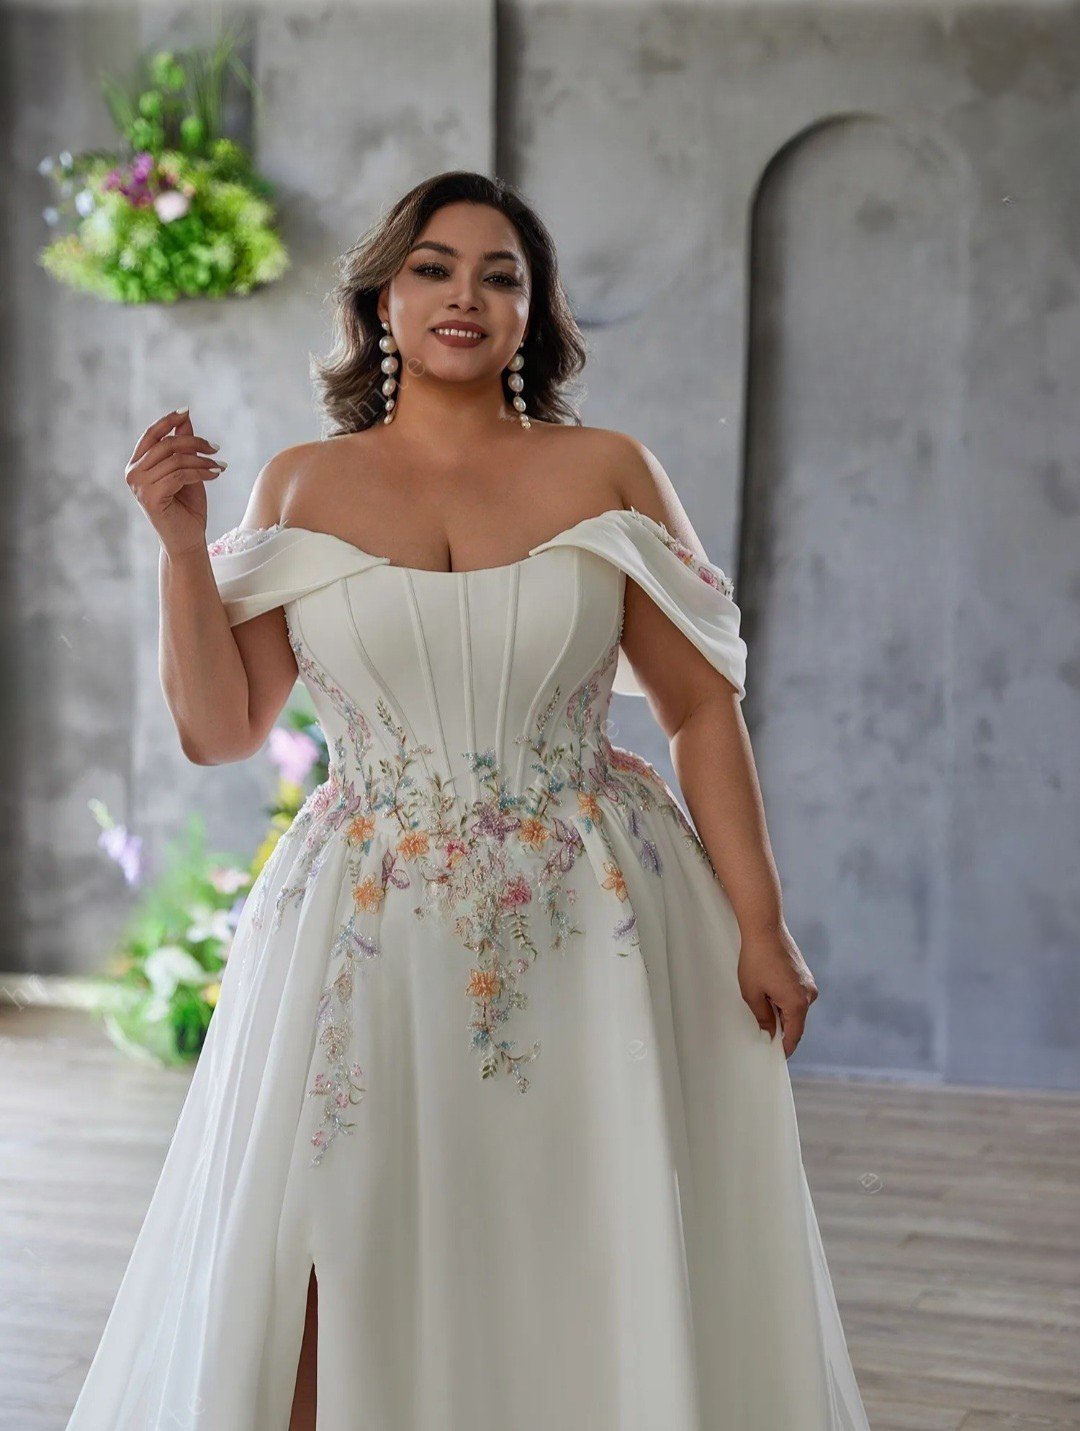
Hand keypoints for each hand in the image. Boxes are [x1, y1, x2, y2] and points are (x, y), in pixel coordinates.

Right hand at [125, 408, 225, 556]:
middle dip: (195, 443)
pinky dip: (201, 472)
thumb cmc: (187, 507)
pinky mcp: (151, 497)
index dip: (168, 421)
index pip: (150, 435)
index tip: (187, 411)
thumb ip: (181, 445)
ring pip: (176, 460)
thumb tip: (185, 416)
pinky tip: (216, 475)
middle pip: (166, 444)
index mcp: (137, 464)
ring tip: (219, 466)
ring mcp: (139, 486)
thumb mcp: (186, 470)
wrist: (187, 540)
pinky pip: (180, 475)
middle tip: (216, 449)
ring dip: (203, 460)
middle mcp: (133, 473)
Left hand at [737, 922, 818, 1057]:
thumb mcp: (752, 994)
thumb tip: (770, 1033)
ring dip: (782, 1012)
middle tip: (764, 1034)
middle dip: (781, 1029)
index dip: (785, 1048)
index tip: (776, 1056)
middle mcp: (809, 995)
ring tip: (762, 1005)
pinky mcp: (805, 975)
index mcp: (797, 1003)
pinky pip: (796, 995)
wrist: (765, 929)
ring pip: (796, 1008)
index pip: (794, 1035)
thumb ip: (763, 1017)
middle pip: (796, 1022)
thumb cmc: (756, 960)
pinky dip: (785, 1000)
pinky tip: (769, 992)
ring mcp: (809, 983)